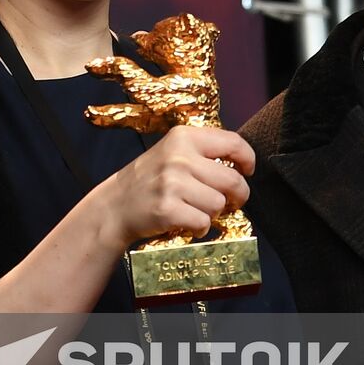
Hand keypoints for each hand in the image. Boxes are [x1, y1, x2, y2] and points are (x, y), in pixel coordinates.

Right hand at [95, 126, 253, 247]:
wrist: (115, 205)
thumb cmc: (149, 180)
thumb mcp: (171, 152)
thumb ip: (203, 153)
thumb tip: (242, 165)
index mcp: (183, 137)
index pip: (233, 142)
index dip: (248, 159)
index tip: (246, 171)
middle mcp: (178, 157)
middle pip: (233, 180)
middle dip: (238, 196)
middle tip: (229, 201)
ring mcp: (172, 183)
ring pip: (219, 204)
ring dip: (213, 213)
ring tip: (195, 209)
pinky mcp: (168, 209)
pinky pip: (204, 222)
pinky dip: (199, 227)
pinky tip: (186, 222)